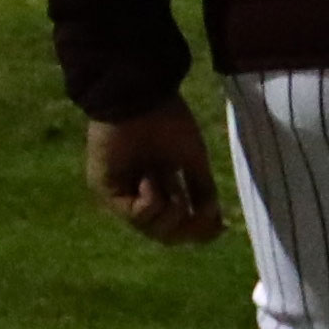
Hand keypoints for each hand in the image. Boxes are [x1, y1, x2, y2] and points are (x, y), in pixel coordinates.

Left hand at [83, 104, 222, 245]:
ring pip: (150, 228)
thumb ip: (202, 190)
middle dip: (187, 229)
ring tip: (173, 191)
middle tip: (200, 215)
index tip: (221, 228)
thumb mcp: (193, 159)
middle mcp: (141, 192)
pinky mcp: (107, 189)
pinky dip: (149, 202)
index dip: (199, 230)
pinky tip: (150, 181)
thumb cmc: (167, 118)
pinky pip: (133, 214)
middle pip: (164, 232)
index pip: (178, 221)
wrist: (141, 96)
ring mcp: (123, 192)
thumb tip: (215, 221)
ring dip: (169, 213)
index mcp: (162, 183)